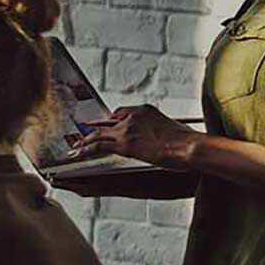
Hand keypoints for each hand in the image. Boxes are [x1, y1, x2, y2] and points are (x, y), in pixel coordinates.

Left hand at [71, 105, 203, 168]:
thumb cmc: (187, 141)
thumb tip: (160, 137)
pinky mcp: (125, 144)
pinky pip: (99, 146)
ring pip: (99, 134)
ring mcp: (127, 130)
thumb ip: (158, 129)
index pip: (121, 113)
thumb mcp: (172, 128)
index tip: (105, 125)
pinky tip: (78, 154)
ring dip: (85, 141)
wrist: (189, 146)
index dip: (111, 121)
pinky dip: (86, 150)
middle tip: (84, 133)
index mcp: (145, 110)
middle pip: (107, 122)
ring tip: (75, 147)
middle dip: (95, 129)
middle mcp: (133, 116)